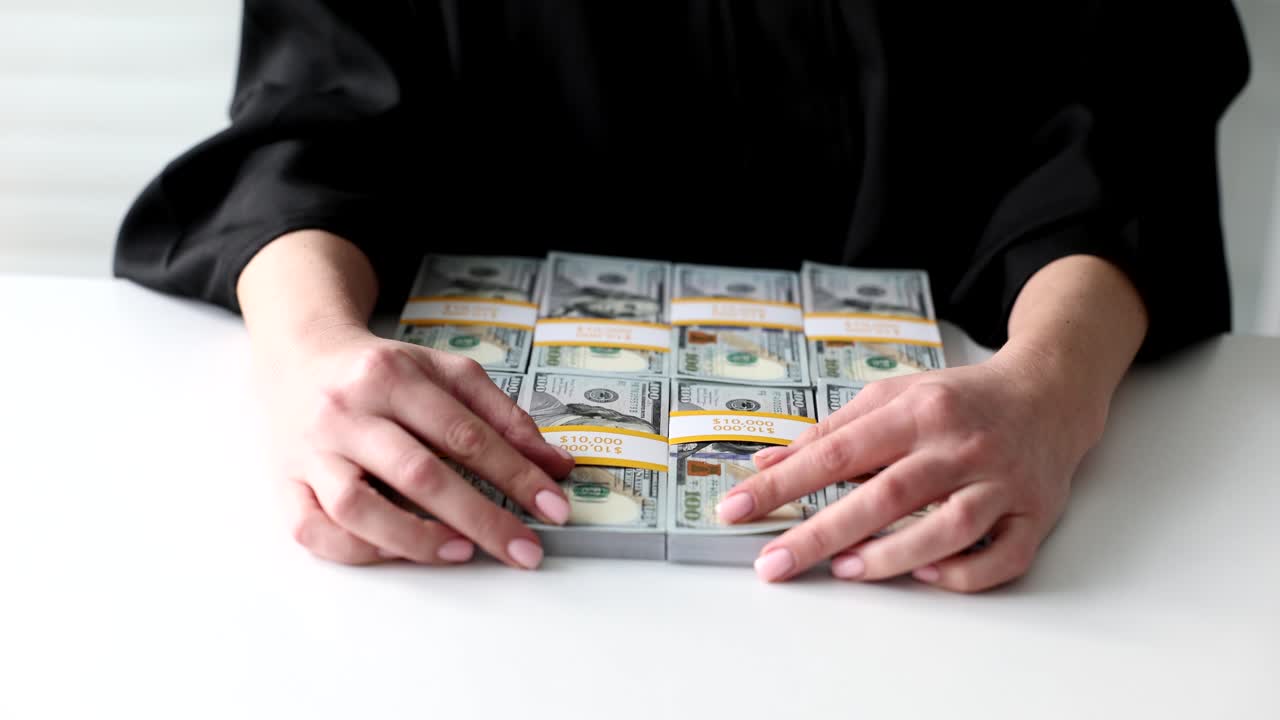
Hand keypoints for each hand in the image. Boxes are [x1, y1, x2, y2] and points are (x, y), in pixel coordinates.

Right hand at [262, 323, 575, 568]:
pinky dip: (357, 550)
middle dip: (481, 519)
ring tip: (462, 551)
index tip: (553, 508)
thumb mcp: (446, 374)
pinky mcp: (286, 483)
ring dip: (414, 539)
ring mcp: (311, 451)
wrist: (300, 355)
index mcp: (391, 376)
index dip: (515, 475)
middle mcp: (346, 413)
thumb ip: (503, 417)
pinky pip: (313, 530)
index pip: (464, 434)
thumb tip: (556, 465)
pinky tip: (399, 553)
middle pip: (418, 473)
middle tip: (524, 549)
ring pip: (355, 508)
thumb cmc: (382, 371)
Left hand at [718, 347, 1106, 591]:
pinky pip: (1001, 558)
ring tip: (842, 569)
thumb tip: (766, 464)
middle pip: (885, 496)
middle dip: (820, 534)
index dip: (783, 484)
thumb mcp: (893, 396)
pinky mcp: (1035, 514)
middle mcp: (960, 444)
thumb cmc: (961, 399)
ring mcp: (1002, 481)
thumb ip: (829, 431)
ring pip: (946, 530)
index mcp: (919, 410)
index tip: (737, 508)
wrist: (1050, 392)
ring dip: (889, 557)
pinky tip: (925, 575)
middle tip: (773, 563)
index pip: (838, 450)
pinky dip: (962, 574)